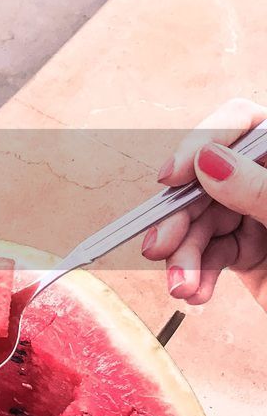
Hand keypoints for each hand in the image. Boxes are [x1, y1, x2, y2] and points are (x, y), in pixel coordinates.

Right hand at [142, 97, 266, 305]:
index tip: (175, 176)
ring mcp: (263, 216)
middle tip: (159, 246)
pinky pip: (212, 254)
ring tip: (180, 287)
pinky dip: (196, 274)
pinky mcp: (253, 254)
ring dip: (184, 256)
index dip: (204, 141)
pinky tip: (194, 292)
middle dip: (183, 216)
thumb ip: (261, 190)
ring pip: (205, 221)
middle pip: (211, 179)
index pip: (245, 124)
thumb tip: (209, 161)